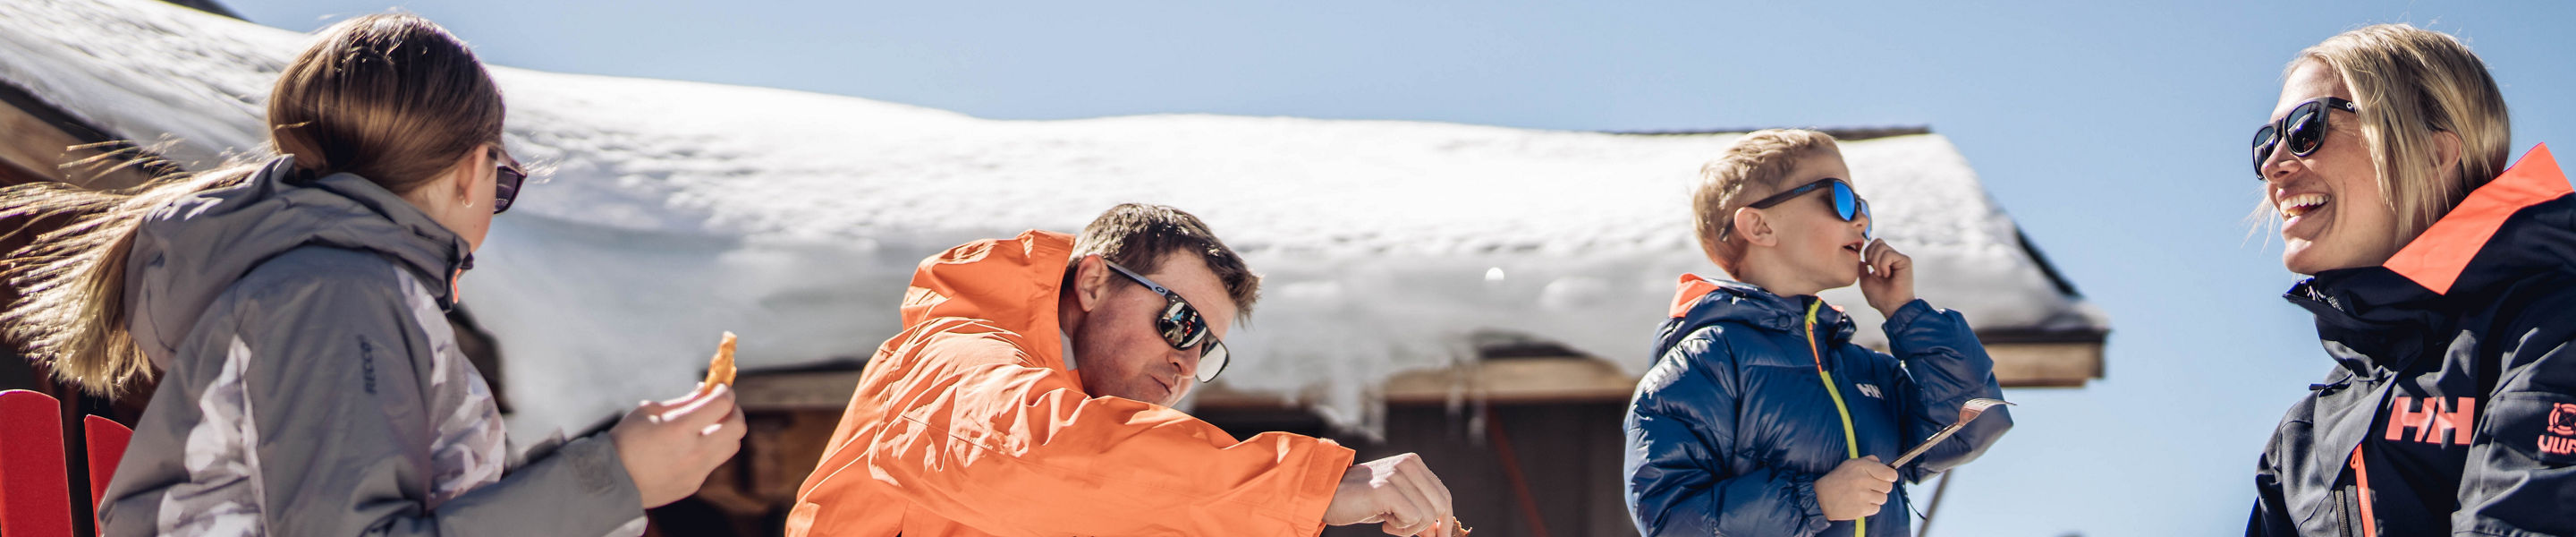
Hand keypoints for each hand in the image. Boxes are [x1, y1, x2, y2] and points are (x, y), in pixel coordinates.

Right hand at [609, 383, 746, 507]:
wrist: (610, 481)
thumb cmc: (626, 439)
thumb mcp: (650, 411)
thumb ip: (684, 401)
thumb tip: (706, 390)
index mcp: (679, 428)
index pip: (722, 404)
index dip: (726, 392)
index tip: (720, 387)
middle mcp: (693, 452)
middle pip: (737, 427)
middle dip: (733, 411)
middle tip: (721, 406)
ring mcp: (696, 471)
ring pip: (731, 446)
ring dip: (726, 431)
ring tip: (709, 424)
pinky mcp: (694, 484)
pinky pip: (713, 462)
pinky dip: (710, 449)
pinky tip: (691, 445)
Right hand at [1323, 453, 1456, 535]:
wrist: (1326, 497)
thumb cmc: (1360, 502)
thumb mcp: (1395, 502)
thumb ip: (1417, 508)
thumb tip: (1439, 530)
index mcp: (1413, 462)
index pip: (1443, 494)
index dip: (1445, 520)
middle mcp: (1408, 463)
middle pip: (1441, 505)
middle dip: (1430, 527)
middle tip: (1408, 533)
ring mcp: (1397, 474)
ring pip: (1427, 515)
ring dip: (1409, 529)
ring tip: (1388, 524)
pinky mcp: (1386, 488)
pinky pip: (1413, 518)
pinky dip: (1401, 529)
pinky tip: (1384, 524)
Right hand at [1816, 456, 1896, 521]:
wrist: (1821, 498)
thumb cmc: (1838, 479)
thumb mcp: (1851, 464)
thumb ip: (1869, 461)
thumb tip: (1885, 465)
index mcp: (1861, 467)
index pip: (1890, 474)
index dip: (1891, 476)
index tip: (1888, 478)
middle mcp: (1863, 480)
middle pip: (1888, 487)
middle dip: (1881, 487)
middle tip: (1871, 487)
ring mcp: (1862, 496)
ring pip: (1883, 498)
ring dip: (1875, 497)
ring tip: (1863, 495)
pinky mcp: (1861, 509)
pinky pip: (1876, 508)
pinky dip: (1870, 507)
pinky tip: (1859, 502)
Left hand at [1857, 239, 1914, 317]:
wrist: (1892, 307)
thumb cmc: (1880, 297)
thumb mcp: (1866, 281)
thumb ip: (1862, 269)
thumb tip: (1862, 260)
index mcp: (1884, 261)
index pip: (1874, 244)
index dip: (1867, 253)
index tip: (1868, 268)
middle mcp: (1893, 257)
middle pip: (1877, 242)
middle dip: (1870, 255)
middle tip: (1874, 271)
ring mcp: (1899, 258)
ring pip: (1882, 247)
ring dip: (1876, 262)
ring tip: (1881, 275)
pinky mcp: (1905, 260)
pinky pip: (1889, 254)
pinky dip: (1883, 265)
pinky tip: (1886, 275)